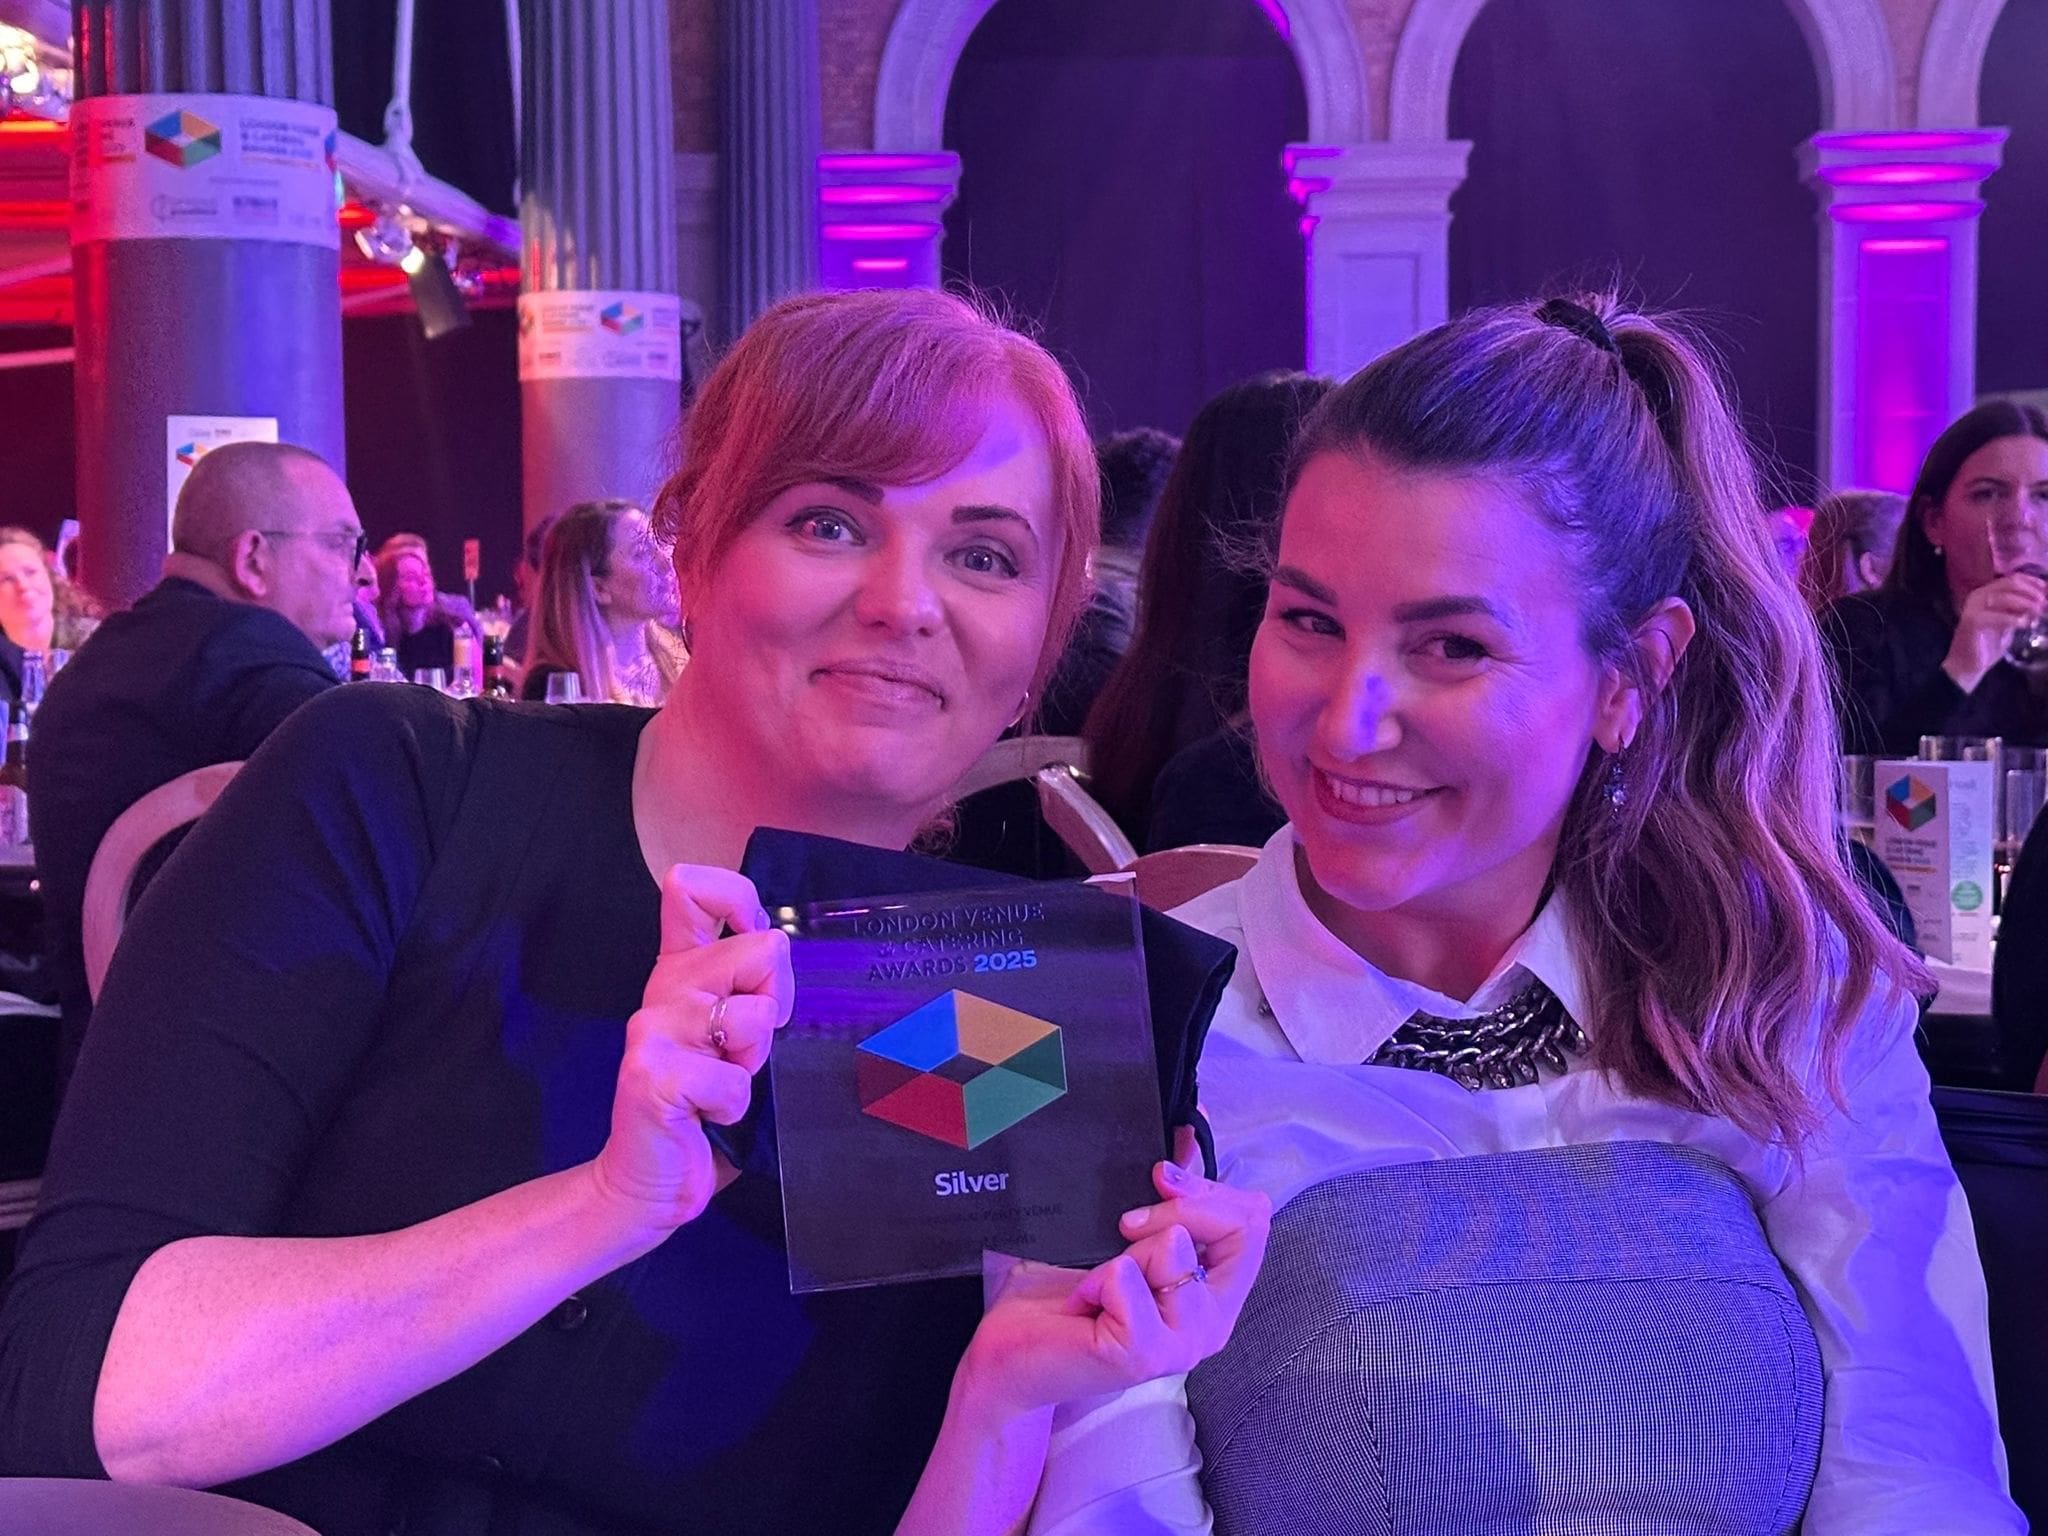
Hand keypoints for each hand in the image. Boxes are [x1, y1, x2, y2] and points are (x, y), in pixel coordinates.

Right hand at [590, 866, 790, 1233]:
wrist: (649, 1179)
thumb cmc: (704, 1106)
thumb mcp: (738, 1036)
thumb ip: (754, 986)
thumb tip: (782, 947)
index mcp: (682, 969)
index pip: (696, 891)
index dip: (736, 900)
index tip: (751, 938)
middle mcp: (664, 989)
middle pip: (762, 950)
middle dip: (775, 1006)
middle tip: (742, 1055)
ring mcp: (652, 1028)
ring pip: (755, 1015)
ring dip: (754, 1062)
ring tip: (722, 1086)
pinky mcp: (650, 1074)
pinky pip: (734, 1082)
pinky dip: (735, 1108)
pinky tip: (707, 1119)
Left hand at [955, 1130, 1270, 1426]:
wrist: (1011, 1354)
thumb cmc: (1065, 1294)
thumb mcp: (1127, 1236)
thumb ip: (1171, 1196)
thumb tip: (1190, 1133)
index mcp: (1217, 1298)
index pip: (1254, 1221)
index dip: (1209, 1189)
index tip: (1160, 1179)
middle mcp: (1213, 1326)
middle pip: (1235, 1226)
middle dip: (1174, 1209)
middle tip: (1124, 1228)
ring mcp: (1182, 1344)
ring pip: (1173, 1247)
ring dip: (1123, 1254)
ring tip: (1100, 1286)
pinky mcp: (1143, 1352)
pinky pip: (1126, 1275)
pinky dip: (1094, 1279)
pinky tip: (1084, 1306)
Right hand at [1946, 573, 2047, 689]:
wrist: (1967, 664)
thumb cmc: (1989, 643)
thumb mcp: (2009, 622)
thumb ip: (2021, 611)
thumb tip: (2043, 601)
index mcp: (1986, 593)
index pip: (2013, 579)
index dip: (2033, 583)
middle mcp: (1978, 596)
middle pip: (2010, 584)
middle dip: (2032, 592)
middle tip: (2044, 604)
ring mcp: (1973, 607)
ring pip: (2006, 598)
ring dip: (2026, 604)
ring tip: (2039, 613)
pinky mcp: (1973, 621)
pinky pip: (1999, 616)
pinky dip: (2016, 619)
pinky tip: (2026, 625)